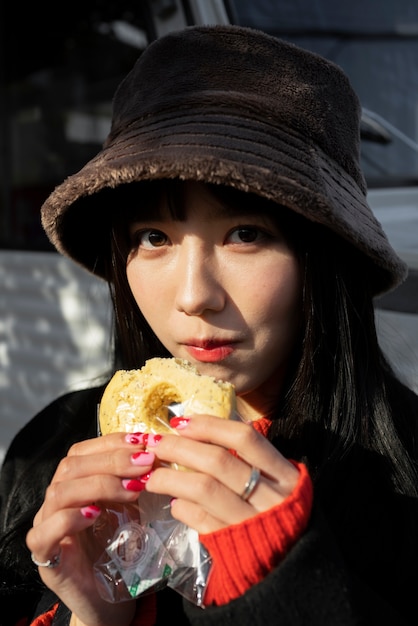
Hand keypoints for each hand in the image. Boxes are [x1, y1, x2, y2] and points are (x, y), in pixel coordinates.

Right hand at [26, 433, 154, 625]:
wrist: (109, 598)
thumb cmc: (121, 548)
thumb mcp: (131, 508)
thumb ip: (136, 482)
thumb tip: (163, 453)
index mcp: (74, 483)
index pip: (83, 450)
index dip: (112, 442)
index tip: (143, 442)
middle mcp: (56, 499)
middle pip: (72, 465)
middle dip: (113, 460)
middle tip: (146, 463)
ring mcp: (45, 525)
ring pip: (60, 491)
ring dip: (99, 484)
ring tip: (132, 489)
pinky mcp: (44, 555)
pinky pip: (46, 530)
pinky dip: (71, 518)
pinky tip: (96, 514)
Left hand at [144, 414, 299, 533]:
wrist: (293, 569)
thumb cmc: (281, 513)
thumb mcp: (280, 482)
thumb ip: (251, 458)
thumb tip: (205, 430)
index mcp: (285, 474)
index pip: (245, 438)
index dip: (210, 426)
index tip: (183, 422)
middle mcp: (270, 497)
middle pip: (218, 461)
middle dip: (180, 447)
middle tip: (157, 443)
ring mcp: (250, 522)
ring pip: (204, 489)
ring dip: (172, 478)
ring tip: (153, 475)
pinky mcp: (232, 546)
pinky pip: (201, 520)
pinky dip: (183, 508)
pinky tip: (175, 502)